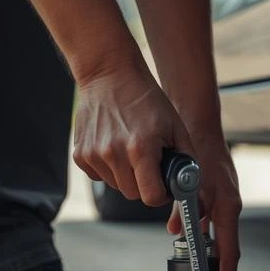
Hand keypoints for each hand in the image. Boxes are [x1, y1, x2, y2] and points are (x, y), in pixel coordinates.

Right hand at [72, 64, 190, 206]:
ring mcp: (93, 155)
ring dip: (126, 176)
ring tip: (131, 150)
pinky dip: (109, 168)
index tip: (164, 185)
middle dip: (144, 184)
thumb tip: (189, 185)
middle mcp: (114, 154)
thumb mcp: (176, 124)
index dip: (161, 194)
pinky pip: (99, 176)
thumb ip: (186, 158)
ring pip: (116, 186)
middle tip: (150, 164)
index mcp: (140, 148)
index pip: (151, 197)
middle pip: (133, 194)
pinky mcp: (80, 154)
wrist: (108, 74)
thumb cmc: (145, 98)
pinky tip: (115, 147)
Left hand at [168, 124, 241, 270]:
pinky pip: (205, 215)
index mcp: (228, 207)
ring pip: (212, 229)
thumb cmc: (202, 151)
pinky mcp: (213, 191)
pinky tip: (180, 227)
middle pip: (223, 242)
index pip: (231, 248)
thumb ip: (185, 212)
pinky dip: (195, 224)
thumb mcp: (191, 187)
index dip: (226, 269)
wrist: (199, 125)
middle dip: (213, 259)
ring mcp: (222, 198)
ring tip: (191, 257)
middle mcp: (227, 205)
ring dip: (201, 241)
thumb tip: (177, 231)